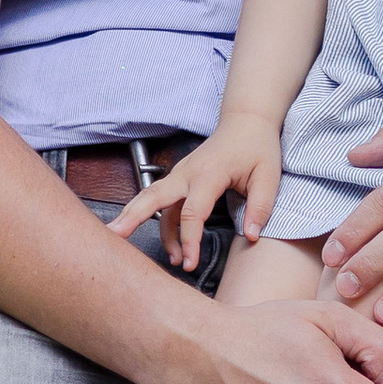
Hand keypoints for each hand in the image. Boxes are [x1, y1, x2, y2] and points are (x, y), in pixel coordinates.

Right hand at [110, 115, 281, 266]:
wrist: (247, 120)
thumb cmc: (257, 146)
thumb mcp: (268, 175)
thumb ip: (260, 207)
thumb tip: (250, 236)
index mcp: (209, 173)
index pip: (192, 212)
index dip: (189, 240)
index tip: (190, 263)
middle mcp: (188, 172)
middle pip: (153, 196)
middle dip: (132, 217)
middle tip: (114, 237)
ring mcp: (181, 173)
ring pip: (152, 199)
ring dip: (146, 226)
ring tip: (164, 261)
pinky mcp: (180, 178)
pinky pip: (163, 203)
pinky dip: (160, 224)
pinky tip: (172, 248)